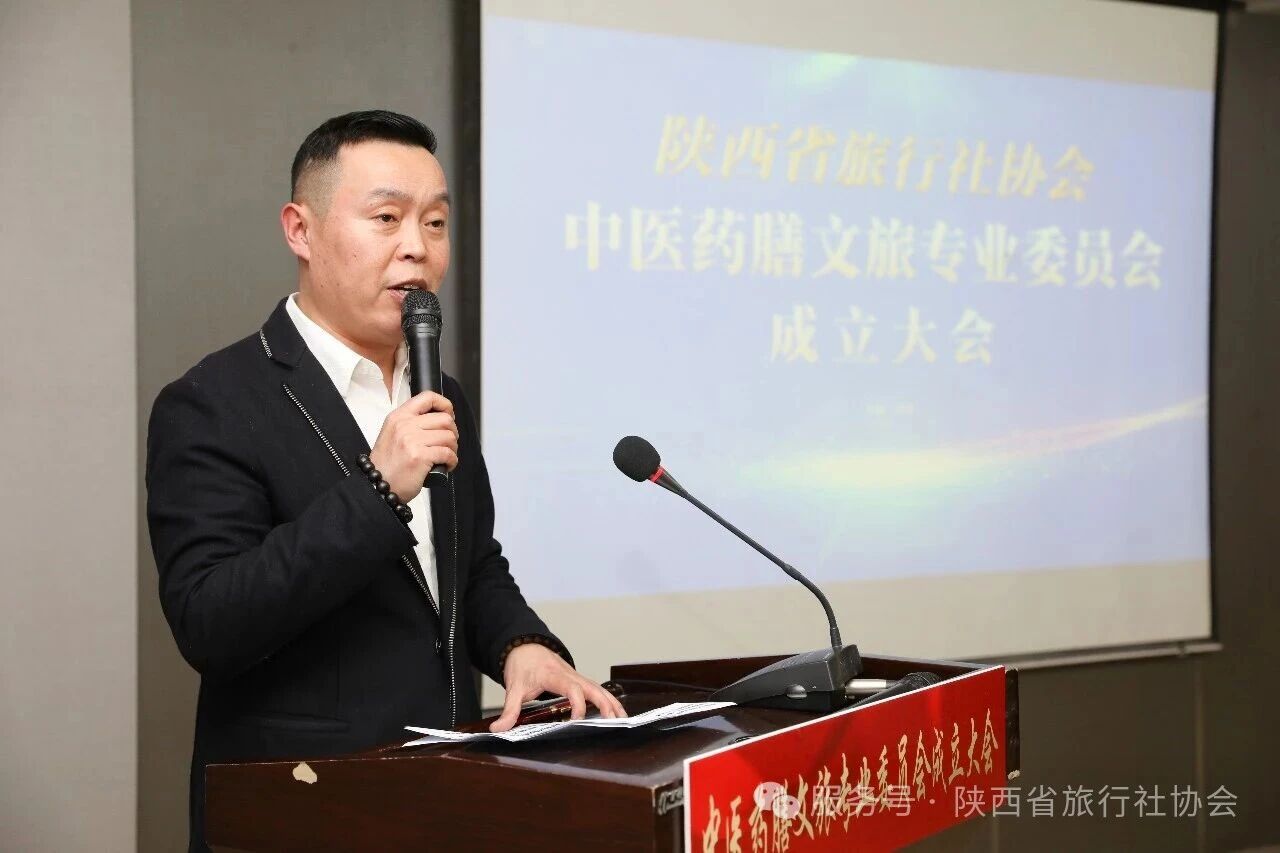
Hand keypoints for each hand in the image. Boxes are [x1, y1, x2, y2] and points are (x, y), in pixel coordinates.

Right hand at [368, 391, 458, 503]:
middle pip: (445, 419)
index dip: (445, 405)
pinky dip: (452, 461)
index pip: (427, 397)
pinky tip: (446, 465)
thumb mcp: (393, 434)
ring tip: (445, 456)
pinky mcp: (420, 457)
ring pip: (449, 436)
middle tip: (448, 443)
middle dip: (452, 432)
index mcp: (399, 416)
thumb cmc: (387, 464)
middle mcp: (405, 425)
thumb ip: (411, 423)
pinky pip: (448, 453)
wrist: (377, 486)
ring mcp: (412, 440)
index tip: (449, 415)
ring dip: (453, 448)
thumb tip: (438, 418)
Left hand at [489, 643, 626, 732]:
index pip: (572, 689)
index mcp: (555, 675)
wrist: (525, 647)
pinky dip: (608, 699)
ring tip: (622, 719)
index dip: (578, 704)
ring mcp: (576, 676)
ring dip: (611, 702)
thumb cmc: (522, 666)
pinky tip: (616, 711)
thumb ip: (509, 710)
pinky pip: (596, 689)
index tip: (578, 720)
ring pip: (598, 688)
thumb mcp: (513, 688)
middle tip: (613, 721)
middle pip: (593, 688)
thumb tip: (498, 729)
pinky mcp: (578, 680)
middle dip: (605, 704)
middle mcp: (570, 675)